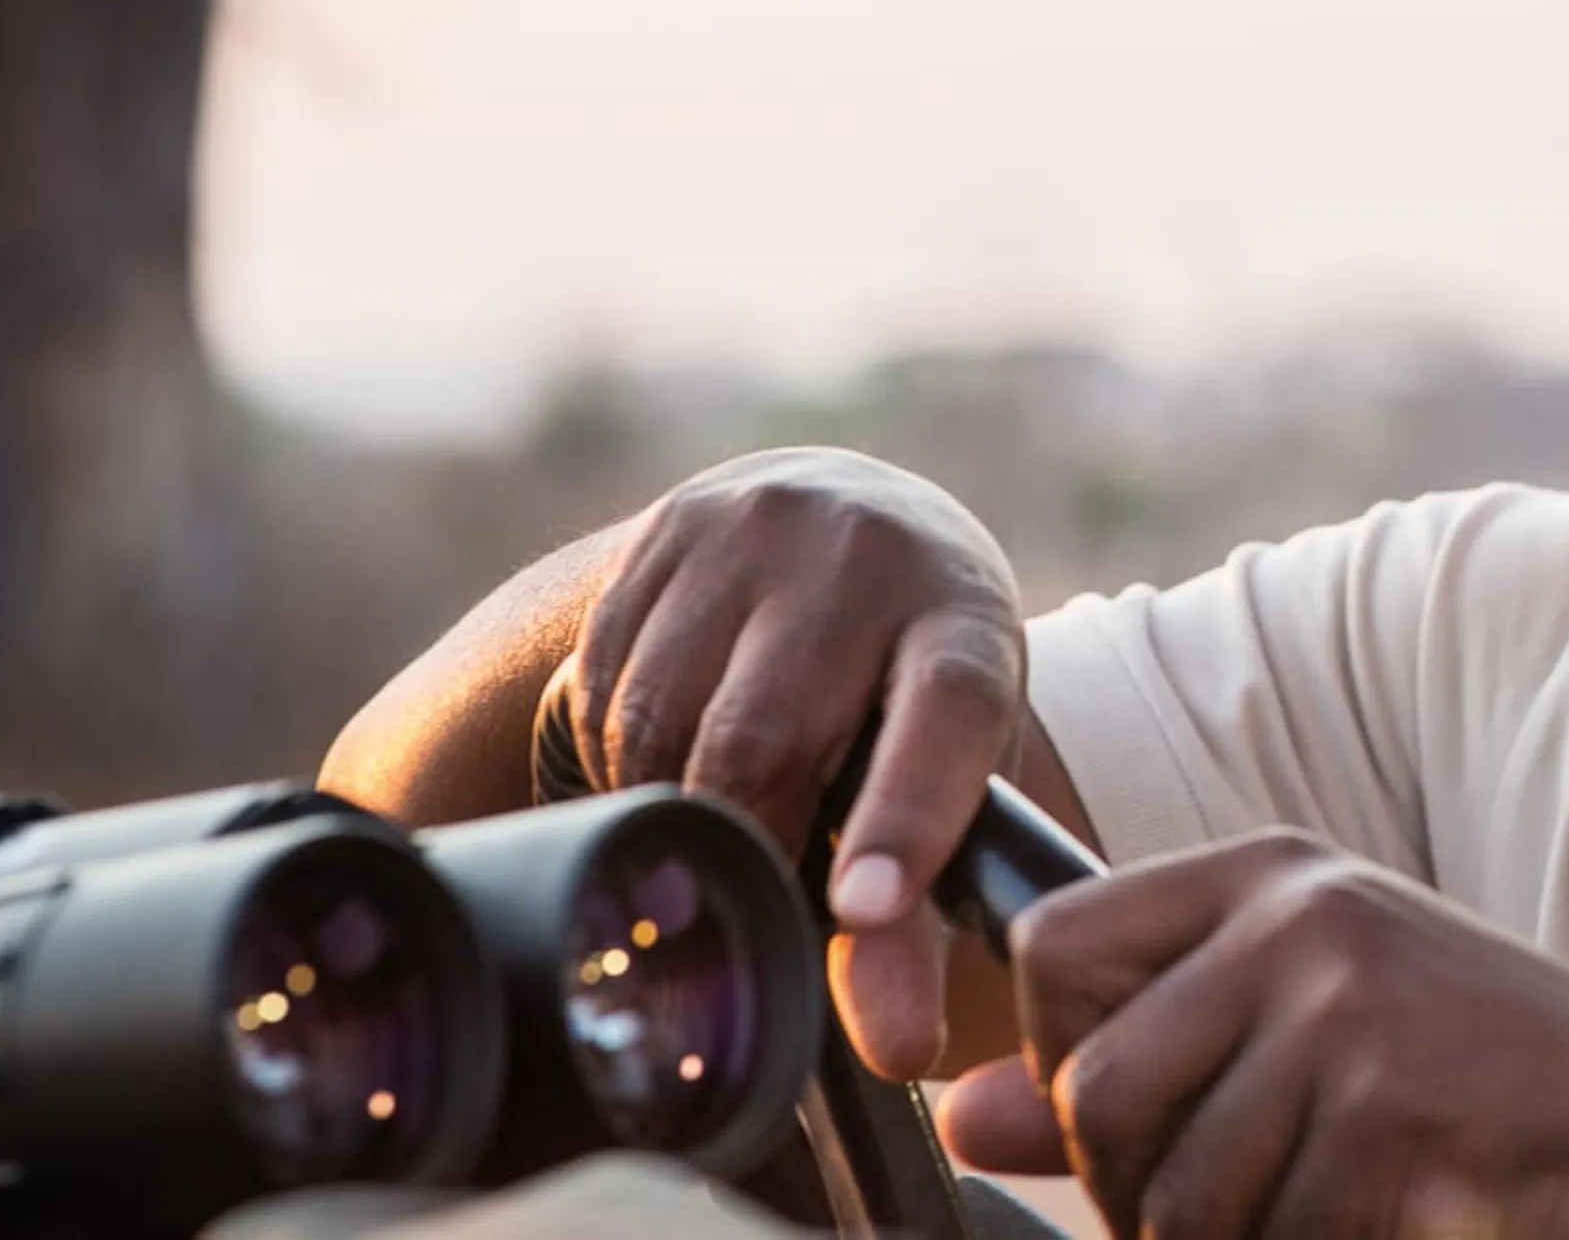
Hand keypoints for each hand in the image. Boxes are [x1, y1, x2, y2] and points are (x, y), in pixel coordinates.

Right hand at [564, 447, 1023, 1075]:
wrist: (852, 516)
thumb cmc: (912, 683)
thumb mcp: (950, 773)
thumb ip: (916, 920)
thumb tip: (894, 1052)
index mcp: (963, 621)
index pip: (943, 715)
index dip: (904, 814)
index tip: (864, 909)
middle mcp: (864, 555)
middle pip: (766, 737)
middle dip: (743, 839)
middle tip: (742, 890)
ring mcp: (756, 530)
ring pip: (664, 719)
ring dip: (669, 804)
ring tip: (716, 815)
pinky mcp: (665, 534)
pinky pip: (605, 687)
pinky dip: (624, 757)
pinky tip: (674, 754)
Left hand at [938, 831, 1568, 1238]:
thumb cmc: (1479, 1091)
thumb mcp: (1300, 1039)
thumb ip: (1130, 1063)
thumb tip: (959, 1116)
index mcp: (1271, 876)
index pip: (1052, 946)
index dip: (1058, 1058)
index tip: (1130, 1113)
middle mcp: (1298, 919)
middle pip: (1093, 1090)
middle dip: (1137, 1192)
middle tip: (1239, 1202)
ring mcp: (1346, 1010)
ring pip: (1167, 1193)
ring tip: (1327, 1207)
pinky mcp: (1387, 1112)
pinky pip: (1269, 1239)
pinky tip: (1392, 1218)